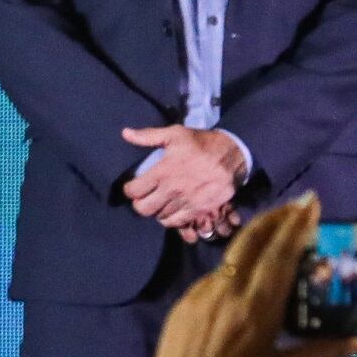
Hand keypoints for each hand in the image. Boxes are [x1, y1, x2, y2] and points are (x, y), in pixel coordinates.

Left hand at [119, 124, 246, 234]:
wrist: (232, 155)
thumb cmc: (200, 143)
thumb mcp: (174, 134)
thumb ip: (148, 136)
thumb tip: (125, 134)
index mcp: (163, 171)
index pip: (134, 191)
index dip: (129, 190)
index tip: (132, 186)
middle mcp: (172, 190)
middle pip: (144, 209)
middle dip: (139, 204)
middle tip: (144, 197)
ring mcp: (186, 202)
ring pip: (160, 217)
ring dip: (157, 211)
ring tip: (159, 202)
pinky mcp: (199, 210)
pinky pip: (178, 223)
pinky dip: (172, 219)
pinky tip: (173, 209)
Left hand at [135, 193, 355, 356]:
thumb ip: (319, 354)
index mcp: (255, 310)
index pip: (280, 254)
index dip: (296, 225)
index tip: (311, 203)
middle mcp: (227, 293)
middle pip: (252, 239)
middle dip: (277, 217)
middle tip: (299, 205)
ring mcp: (200, 296)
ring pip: (233, 256)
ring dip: (257, 240)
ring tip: (278, 238)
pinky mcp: (183, 304)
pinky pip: (215, 278)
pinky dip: (236, 269)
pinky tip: (247, 280)